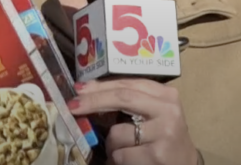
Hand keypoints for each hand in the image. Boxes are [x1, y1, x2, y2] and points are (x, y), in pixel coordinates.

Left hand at [68, 79, 198, 164]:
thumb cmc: (163, 137)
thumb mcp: (152, 113)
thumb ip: (128, 101)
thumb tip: (86, 91)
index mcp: (165, 94)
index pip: (126, 84)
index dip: (99, 86)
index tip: (78, 89)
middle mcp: (168, 110)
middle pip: (122, 98)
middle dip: (93, 102)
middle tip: (72, 107)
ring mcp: (164, 133)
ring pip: (117, 133)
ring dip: (111, 145)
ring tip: (122, 151)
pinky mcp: (157, 155)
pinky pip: (121, 155)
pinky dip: (117, 160)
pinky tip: (129, 161)